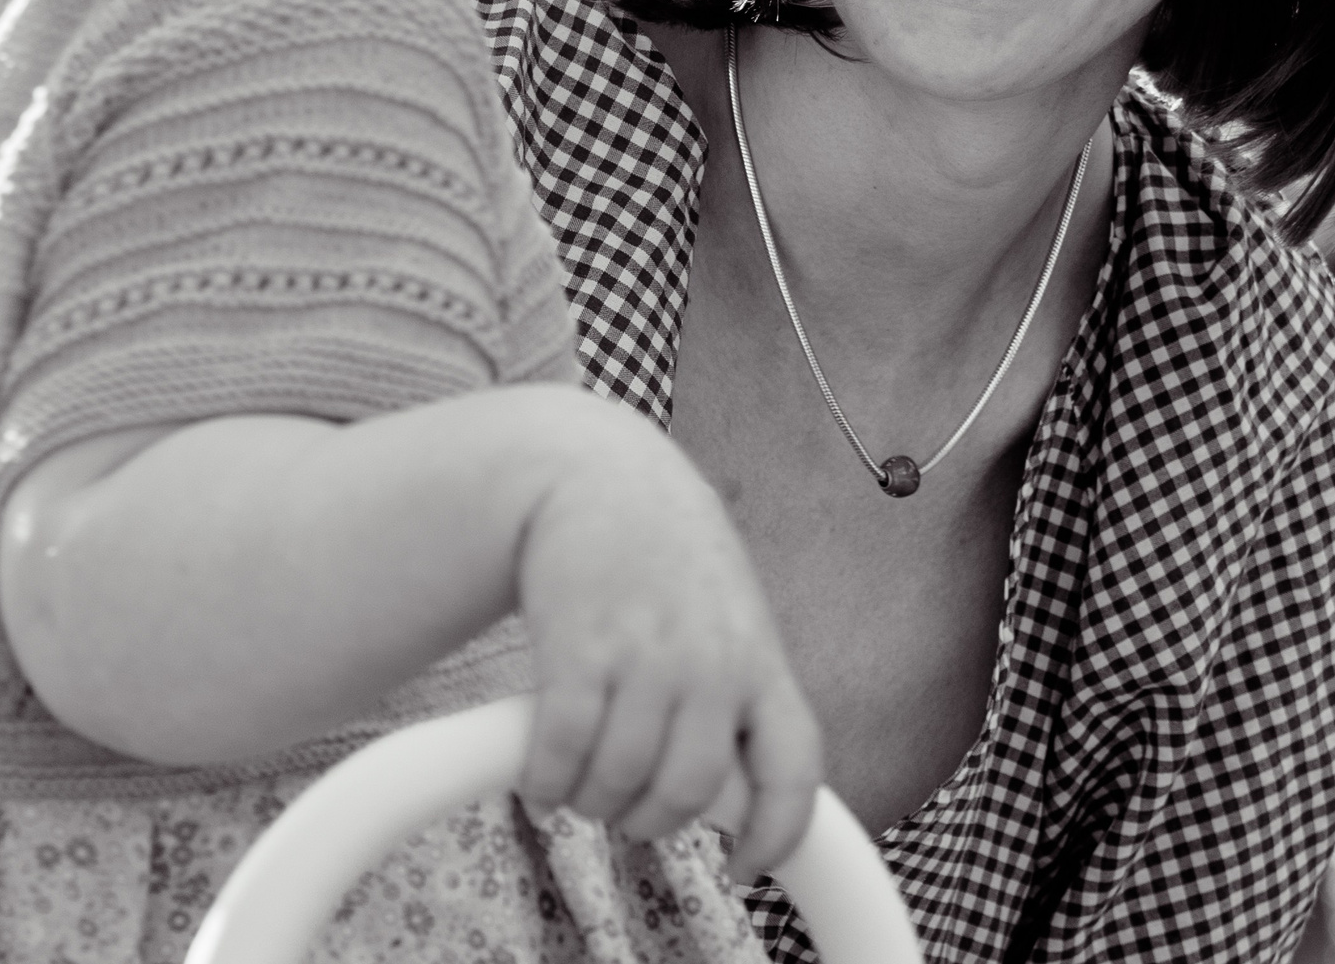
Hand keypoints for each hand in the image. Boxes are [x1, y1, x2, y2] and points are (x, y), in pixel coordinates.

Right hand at [512, 418, 821, 877]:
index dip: (776, 833)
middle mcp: (709, 662)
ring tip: (578, 786)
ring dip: (592, 802)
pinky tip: (541, 777)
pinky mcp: (578, 648)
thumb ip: (735, 683)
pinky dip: (546, 781)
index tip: (745, 866)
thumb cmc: (663, 546)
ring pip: (620, 783)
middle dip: (650, 819)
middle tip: (626, 809)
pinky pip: (563, 752)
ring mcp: (645, 654)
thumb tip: (732, 783)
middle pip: (688, 792)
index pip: (793, 767)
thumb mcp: (727, 606)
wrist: (594, 468)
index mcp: (757, 655)